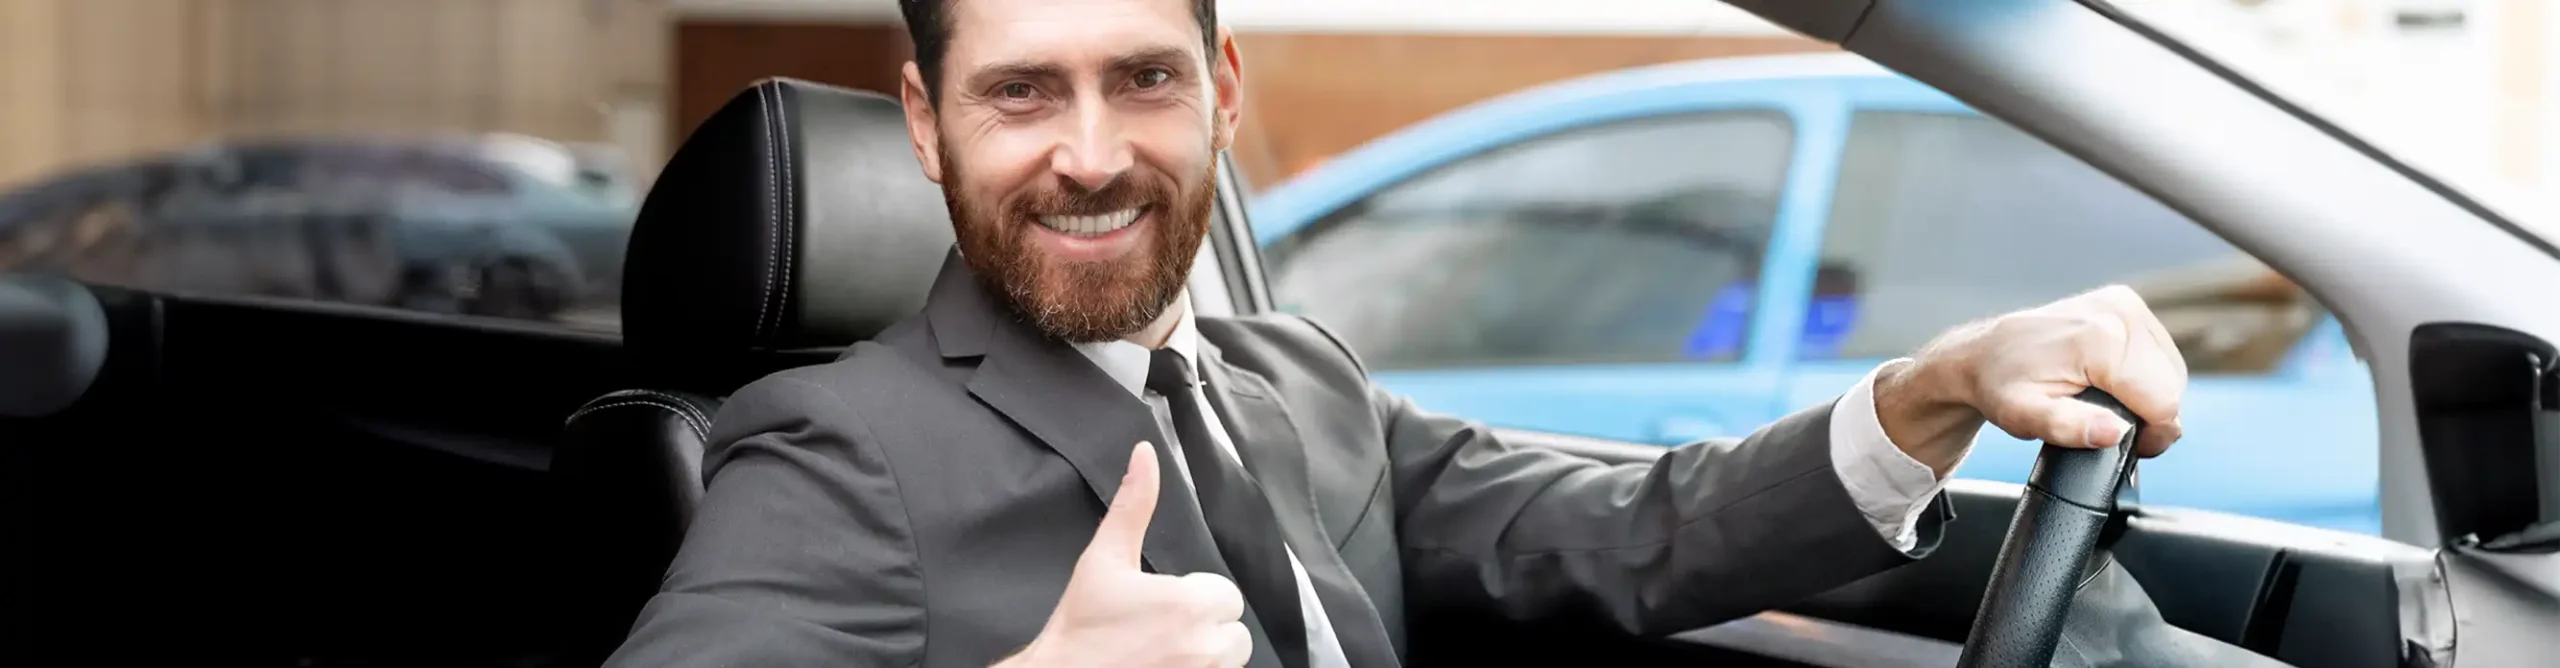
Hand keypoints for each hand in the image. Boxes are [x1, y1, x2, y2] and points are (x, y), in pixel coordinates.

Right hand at [998, 443, 1254, 667]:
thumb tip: (1146, 453)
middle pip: (1233, 631)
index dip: (1194, 597)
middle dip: (1205, 628)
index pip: (1225, 595)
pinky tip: (1164, 667)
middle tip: (1160, 631)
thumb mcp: (1105, 559)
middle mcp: (1205, 646)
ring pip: (1229, 659)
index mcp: (1189, 604)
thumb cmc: (1080, 625)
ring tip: (1164, 652)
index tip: (1161, 606)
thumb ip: (1134, 504)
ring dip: (1206, 655)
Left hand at [1875, 285, 2187, 475]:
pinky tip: (2112, 382)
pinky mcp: (2124, 303)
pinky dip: (2144, 374)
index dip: (2151, 435)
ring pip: (2170, 370)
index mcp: (2101, 339)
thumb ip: (2070, 428)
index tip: (2123, 444)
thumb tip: (2115, 432)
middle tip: (2107, 426)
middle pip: (2171, 386)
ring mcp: (2123, 303)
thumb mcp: (2024, 417)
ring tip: (2106, 404)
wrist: (1984, 354)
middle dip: (2150, 415)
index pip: (2163, 401)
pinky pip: (2159, 352)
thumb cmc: (2002, 386)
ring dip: (2148, 395)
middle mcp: (2119, 313)